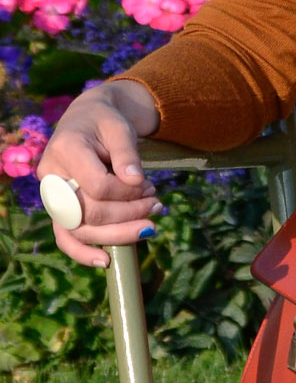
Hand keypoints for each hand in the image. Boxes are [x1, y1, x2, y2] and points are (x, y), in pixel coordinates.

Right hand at [36, 80, 162, 268]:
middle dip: (129, 214)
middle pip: (90, 212)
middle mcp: (52, 176)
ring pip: (80, 229)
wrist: (89, 120)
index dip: (127, 193)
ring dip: (118, 233)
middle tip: (156, 204)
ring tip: (149, 226)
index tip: (148, 184)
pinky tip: (106, 262)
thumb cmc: (106, 122)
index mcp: (65, 149)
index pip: (98, 186)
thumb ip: (127, 153)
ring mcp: (53, 196)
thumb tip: (136, 180)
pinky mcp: (59, 209)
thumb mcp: (120, 128)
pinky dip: (82, 253)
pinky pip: (65, 237)